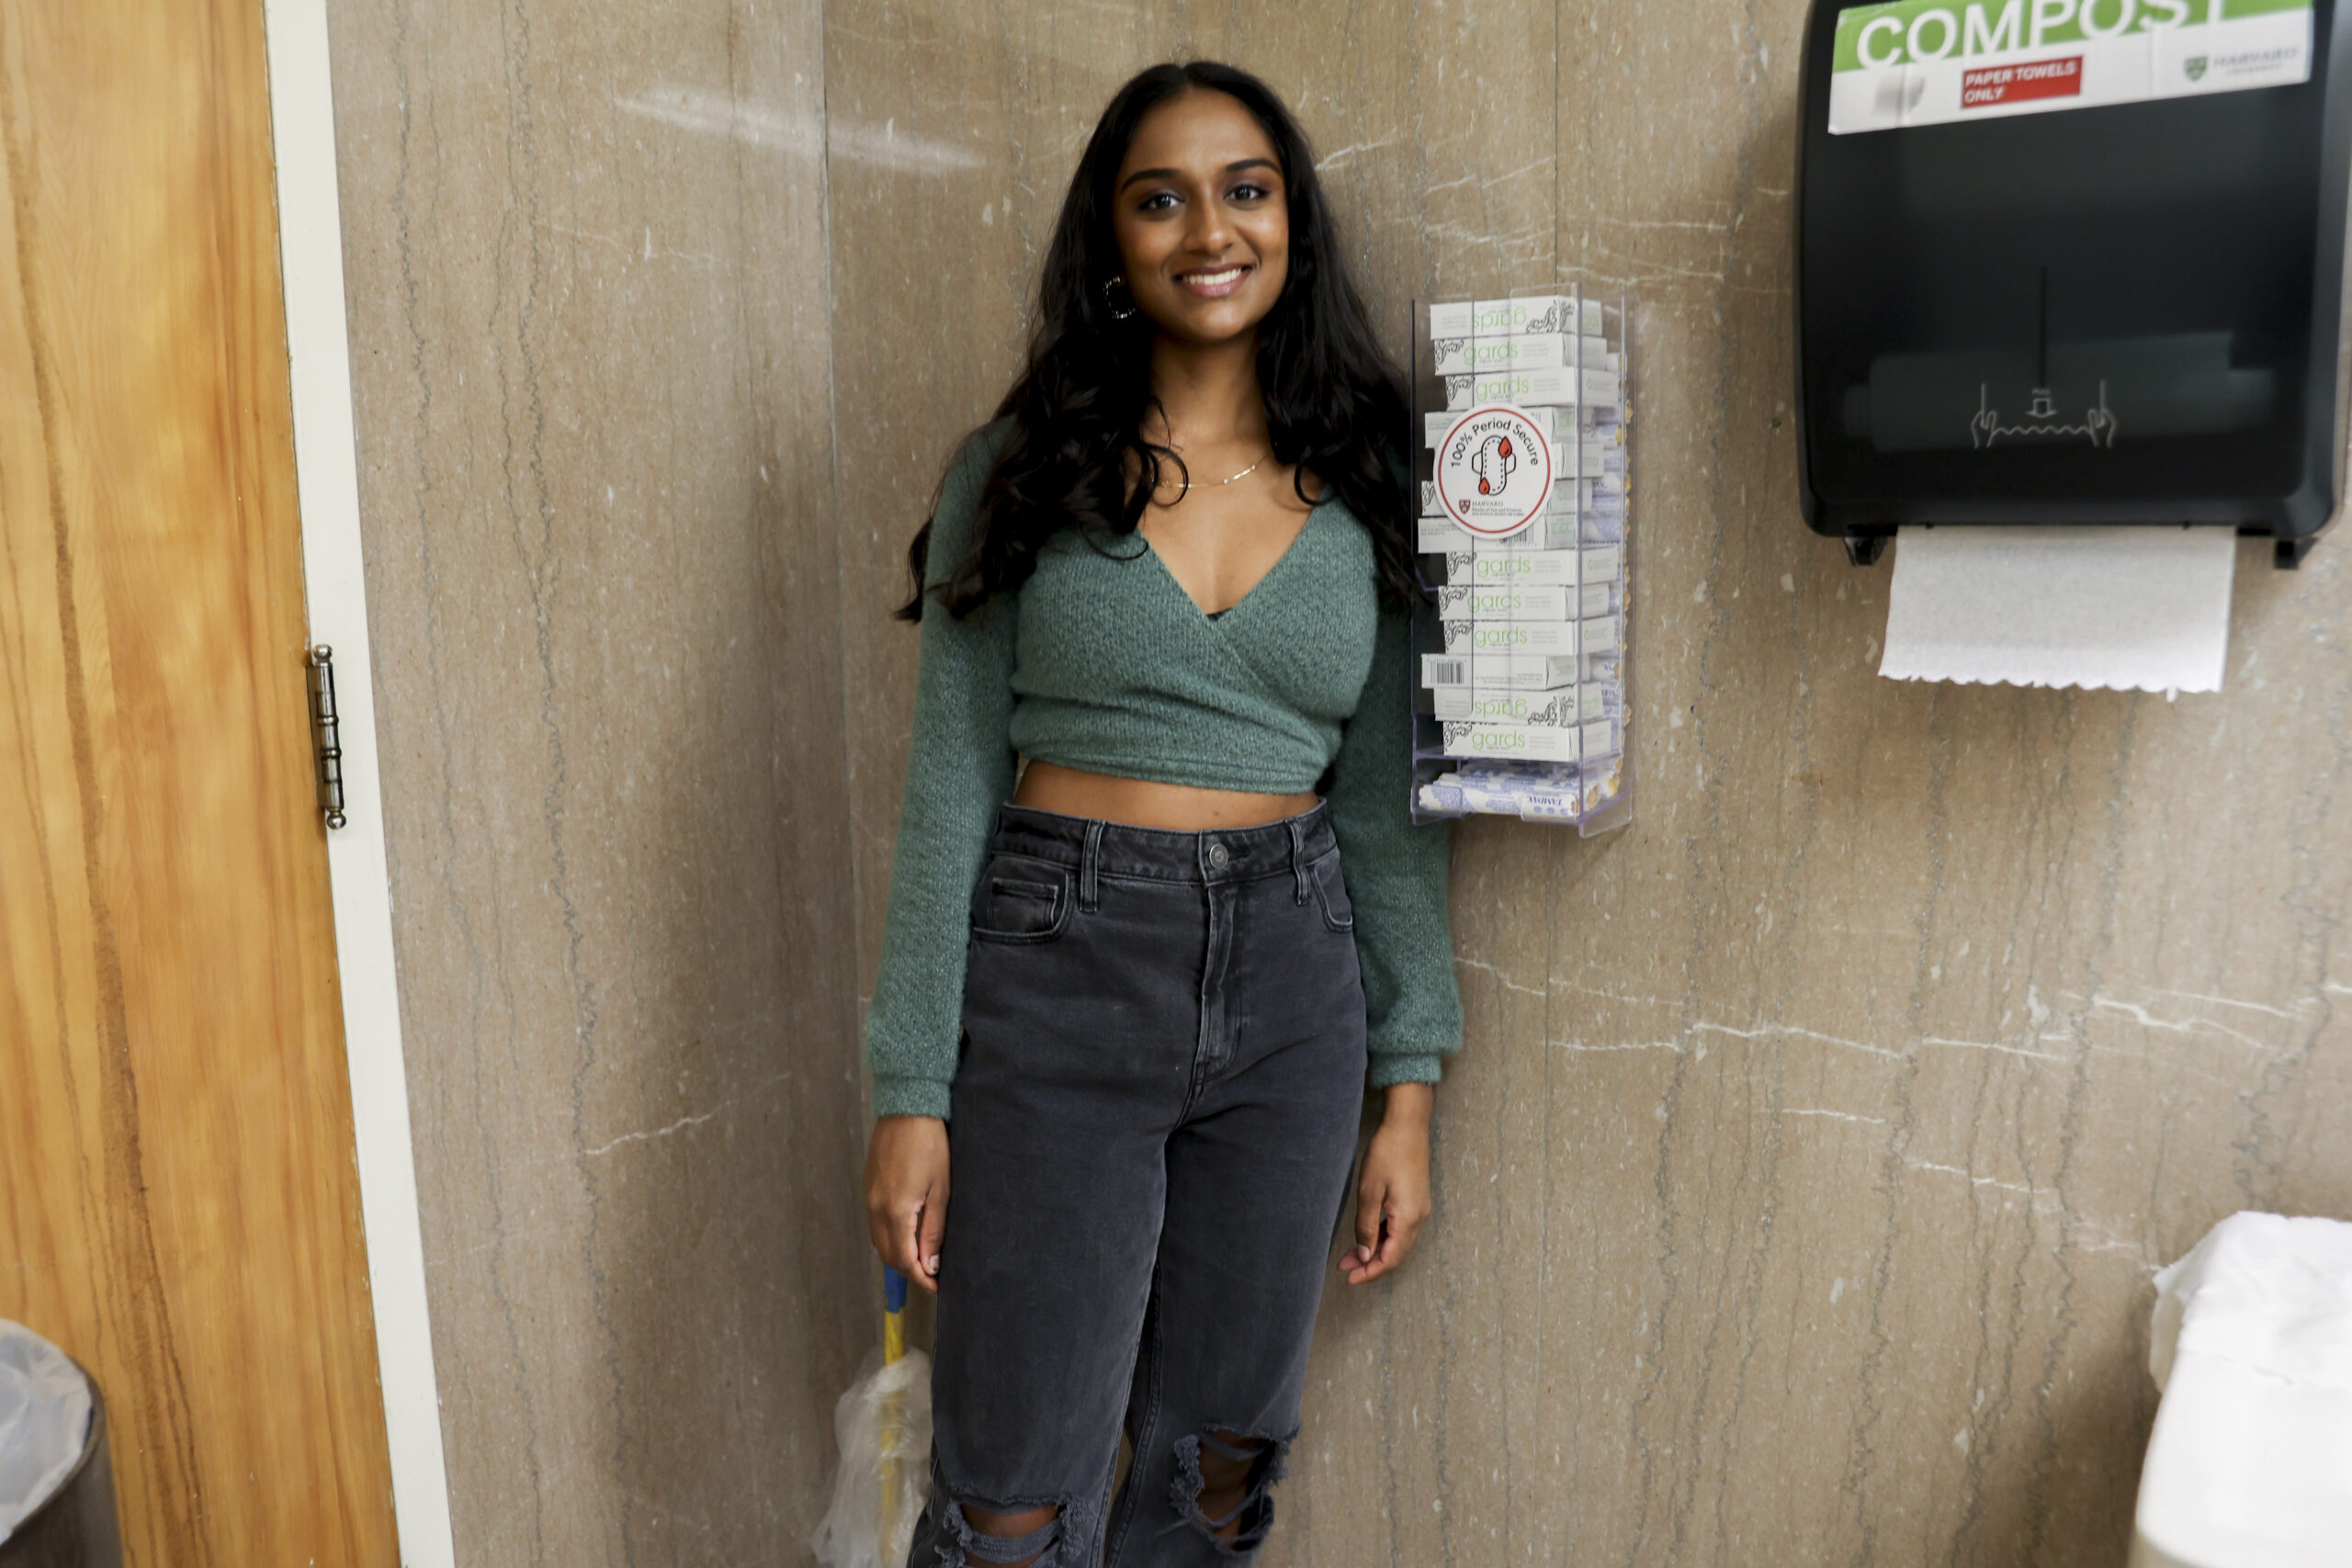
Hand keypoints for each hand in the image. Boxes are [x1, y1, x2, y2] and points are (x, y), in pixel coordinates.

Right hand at [864, 1115, 949, 1292]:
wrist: (908, 1108)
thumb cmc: (930, 1144)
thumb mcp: (941, 1190)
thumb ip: (934, 1230)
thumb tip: (930, 1264)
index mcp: (895, 1211)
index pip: (904, 1260)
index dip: (921, 1278)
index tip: (937, 1286)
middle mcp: (876, 1208)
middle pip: (887, 1254)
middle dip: (908, 1270)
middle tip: (932, 1274)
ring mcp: (869, 1196)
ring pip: (879, 1239)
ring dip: (897, 1253)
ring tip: (922, 1256)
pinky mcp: (869, 1185)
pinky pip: (875, 1222)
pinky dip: (889, 1235)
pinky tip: (907, 1232)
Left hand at [1340, 1084, 1432, 1284]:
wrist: (1407, 1126)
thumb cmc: (1387, 1153)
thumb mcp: (1370, 1191)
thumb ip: (1366, 1226)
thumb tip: (1364, 1255)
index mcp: (1409, 1218)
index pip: (1390, 1259)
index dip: (1370, 1272)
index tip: (1349, 1278)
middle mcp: (1419, 1218)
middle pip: (1395, 1255)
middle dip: (1370, 1264)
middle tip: (1344, 1266)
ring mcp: (1420, 1209)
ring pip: (1398, 1243)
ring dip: (1376, 1251)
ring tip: (1351, 1254)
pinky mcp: (1417, 1201)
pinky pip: (1401, 1229)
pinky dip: (1384, 1237)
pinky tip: (1368, 1235)